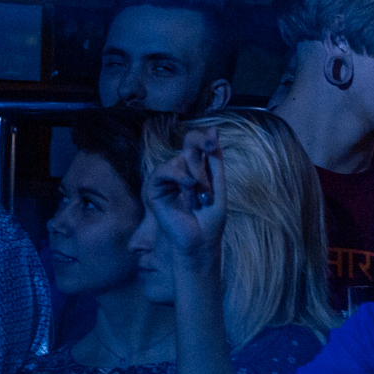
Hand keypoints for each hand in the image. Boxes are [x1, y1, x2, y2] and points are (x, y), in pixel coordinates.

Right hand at [143, 128, 226, 276]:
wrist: (199, 242)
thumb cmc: (210, 219)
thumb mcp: (218, 186)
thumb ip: (215, 161)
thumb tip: (214, 130)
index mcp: (197, 169)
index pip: (197, 143)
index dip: (204, 138)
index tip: (213, 143)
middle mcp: (181, 170)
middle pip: (189, 144)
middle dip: (202, 153)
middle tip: (210, 172)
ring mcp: (167, 179)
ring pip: (180, 159)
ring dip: (196, 174)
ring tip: (201, 195)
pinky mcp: (155, 189)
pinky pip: (164, 170)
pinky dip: (179, 175)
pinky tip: (189, 185)